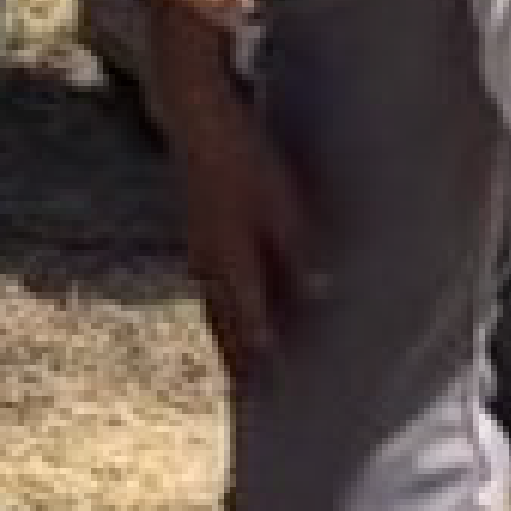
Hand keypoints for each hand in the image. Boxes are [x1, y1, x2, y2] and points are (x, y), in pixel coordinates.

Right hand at [137, 4, 309, 377]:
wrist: (191, 114)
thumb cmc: (242, 155)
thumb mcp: (281, 201)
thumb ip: (297, 250)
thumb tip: (319, 294)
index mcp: (230, 259)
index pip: (248, 325)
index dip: (261, 360)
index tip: (273, 396)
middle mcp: (208, 260)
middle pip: (223, 322)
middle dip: (238, 359)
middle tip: (249, 395)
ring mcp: (196, 242)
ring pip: (210, 302)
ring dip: (224, 335)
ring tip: (234, 360)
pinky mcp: (195, 224)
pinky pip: (206, 279)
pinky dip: (217, 302)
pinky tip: (221, 300)